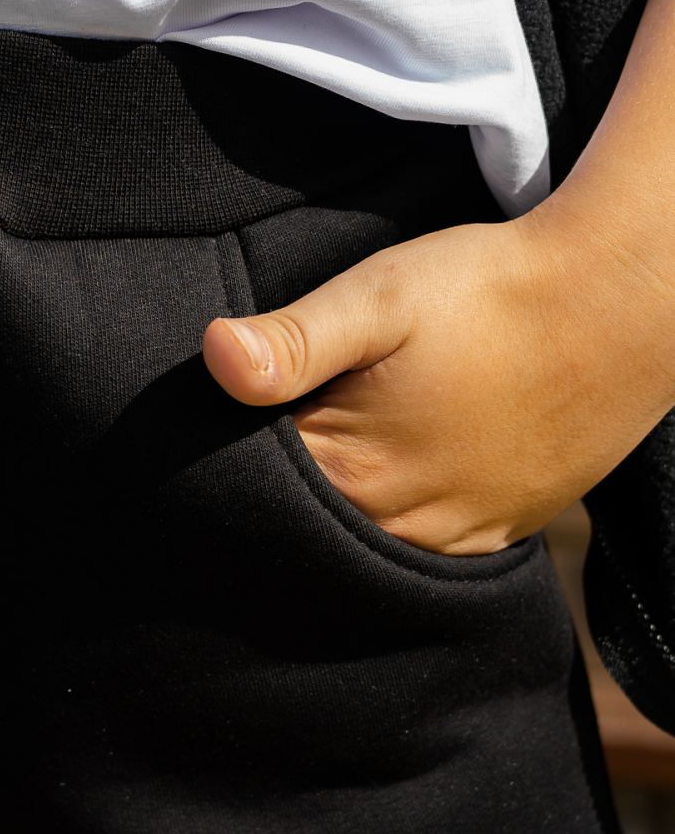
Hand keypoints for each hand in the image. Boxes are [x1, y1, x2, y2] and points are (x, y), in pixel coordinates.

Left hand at [201, 207, 674, 554]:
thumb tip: (214, 358)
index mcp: (351, 473)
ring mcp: (453, 536)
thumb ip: (294, 339)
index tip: (222, 411)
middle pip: (300, 519)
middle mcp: (396, 526)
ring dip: (339, 496)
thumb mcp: (381, 297)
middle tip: (290, 411)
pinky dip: (396, 511)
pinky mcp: (497, 531)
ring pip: (359, 534)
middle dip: (278, 477)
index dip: (225, 446)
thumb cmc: (492, 291)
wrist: (619, 302)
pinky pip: (420, 541)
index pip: (249, 485)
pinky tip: (398, 461)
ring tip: (350, 429)